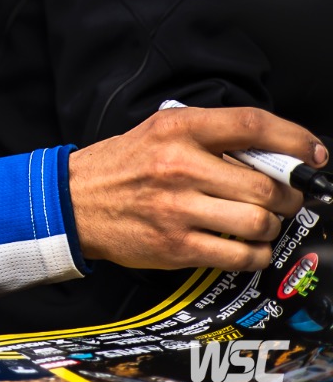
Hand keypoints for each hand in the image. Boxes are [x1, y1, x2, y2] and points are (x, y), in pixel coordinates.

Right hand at [70, 105, 326, 270]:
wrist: (72, 202)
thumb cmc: (123, 166)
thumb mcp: (160, 133)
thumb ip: (211, 137)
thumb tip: (274, 155)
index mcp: (178, 130)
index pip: (251, 126)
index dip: (294, 139)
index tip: (313, 152)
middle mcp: (179, 166)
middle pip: (265, 185)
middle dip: (286, 195)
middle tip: (281, 197)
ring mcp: (178, 209)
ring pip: (259, 222)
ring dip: (271, 226)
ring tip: (259, 221)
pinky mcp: (176, 245)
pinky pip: (241, 255)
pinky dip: (256, 253)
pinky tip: (245, 244)